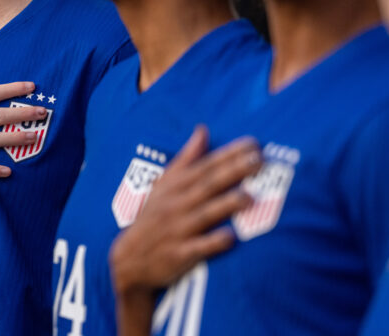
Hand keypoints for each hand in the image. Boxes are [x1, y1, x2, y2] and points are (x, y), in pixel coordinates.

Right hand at [110, 125, 260, 294]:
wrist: (130, 258)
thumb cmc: (153, 216)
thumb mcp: (163, 184)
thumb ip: (186, 159)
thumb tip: (203, 130)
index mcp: (175, 186)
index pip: (205, 166)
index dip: (228, 154)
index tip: (252, 144)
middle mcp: (177, 204)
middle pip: (208, 185)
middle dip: (233, 172)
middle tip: (258, 160)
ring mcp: (178, 229)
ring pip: (204, 214)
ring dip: (225, 205)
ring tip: (249, 197)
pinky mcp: (179, 254)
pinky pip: (197, 248)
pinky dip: (212, 243)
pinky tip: (230, 238)